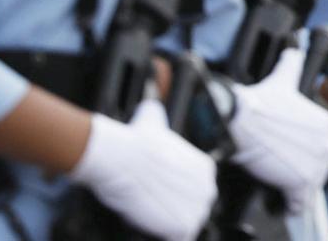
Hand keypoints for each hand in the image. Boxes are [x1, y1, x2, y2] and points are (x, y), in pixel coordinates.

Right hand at [69, 99, 217, 240]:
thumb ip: (158, 112)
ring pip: (187, 226)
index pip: (196, 190)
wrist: (120, 158)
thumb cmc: (135, 141)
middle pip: (195, 210)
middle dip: (175, 212)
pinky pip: (178, 239)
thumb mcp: (154, 118)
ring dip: (170, 226)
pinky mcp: (183, 227)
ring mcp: (197, 209)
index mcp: (206, 168)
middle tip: (152, 206)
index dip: (176, 195)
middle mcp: (208, 188)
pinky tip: (150, 226)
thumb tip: (151, 101)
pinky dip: (164, 236)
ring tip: (149, 216)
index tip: (159, 193)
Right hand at [226, 47, 327, 213]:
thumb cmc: (258, 103)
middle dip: (308, 170)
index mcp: (327, 124)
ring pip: (312, 187)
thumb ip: (293, 64)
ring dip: (298, 187)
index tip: (303, 156)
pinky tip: (284, 201)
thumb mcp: (283, 80)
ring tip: (281, 179)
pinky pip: (300, 202)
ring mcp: (316, 165)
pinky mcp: (301, 183)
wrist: (240, 120)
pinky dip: (291, 204)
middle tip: (288, 168)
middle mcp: (327, 144)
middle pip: (323, 169)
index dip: (316, 153)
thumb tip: (295, 47)